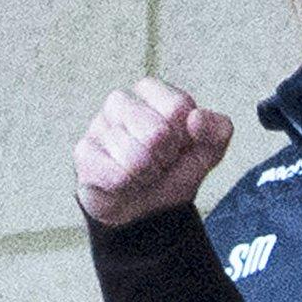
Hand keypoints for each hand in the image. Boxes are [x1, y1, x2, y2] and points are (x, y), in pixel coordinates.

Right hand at [73, 77, 233, 227]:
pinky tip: (124, 182)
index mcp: (152, 92)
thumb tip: (196, 118)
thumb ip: (217, 130)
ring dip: (147, 175)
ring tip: (142, 173)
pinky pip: (116, 175)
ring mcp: (97, 126)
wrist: (145, 209)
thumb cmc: (174, 170)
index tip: (180, 145)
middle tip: (159, 162)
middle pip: (158, 132)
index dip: (186, 136)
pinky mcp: (83, 154)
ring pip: (137, 158)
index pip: (179, 107)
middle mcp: (120, 101)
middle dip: (166, 158)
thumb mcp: (208, 152)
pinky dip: (128, 186)